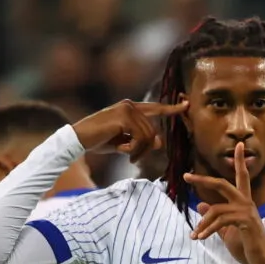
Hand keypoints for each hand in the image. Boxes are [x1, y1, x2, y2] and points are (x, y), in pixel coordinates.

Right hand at [72, 99, 186, 161]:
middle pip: (152, 130)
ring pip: (148, 136)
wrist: (78, 139)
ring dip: (139, 150)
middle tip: (133, 158)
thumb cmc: (99, 140)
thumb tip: (158, 142)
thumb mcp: (124, 142)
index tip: (186, 105)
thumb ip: (140, 140)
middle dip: (146, 148)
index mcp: (130, 108)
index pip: (155, 108)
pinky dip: (133, 149)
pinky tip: (122, 151)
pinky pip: (140, 138)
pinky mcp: (124, 117)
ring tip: (127, 155)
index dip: (171, 108)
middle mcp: (130, 105)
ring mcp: (127, 109)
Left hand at [183, 143, 264, 263]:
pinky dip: (208, 229)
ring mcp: (247, 211)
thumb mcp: (227, 232)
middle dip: (203, 179)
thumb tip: (200, 205)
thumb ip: (215, 219)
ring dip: (202, 223)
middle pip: (223, 184)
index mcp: (244, 203)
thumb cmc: (248, 247)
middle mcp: (246, 203)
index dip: (240, 161)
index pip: (242, 177)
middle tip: (187, 176)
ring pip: (216, 209)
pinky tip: (201, 238)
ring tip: (195, 236)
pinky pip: (221, 220)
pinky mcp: (246, 221)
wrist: (262, 262)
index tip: (239, 145)